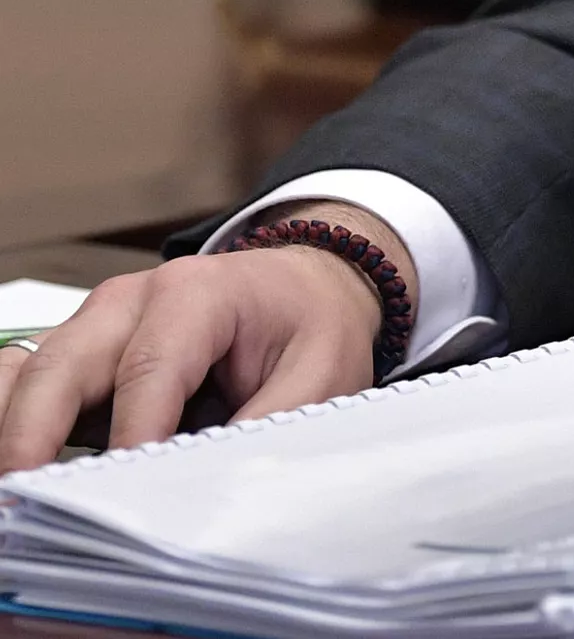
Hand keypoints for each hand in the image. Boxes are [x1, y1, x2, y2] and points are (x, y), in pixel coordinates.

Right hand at [0, 204, 414, 472]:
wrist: (305, 286)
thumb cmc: (310, 323)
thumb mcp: (322, 372)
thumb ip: (270, 425)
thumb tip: (216, 488)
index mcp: (197, 293)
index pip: (146, 371)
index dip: (129, 439)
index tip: (118, 503)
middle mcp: (132, 301)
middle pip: (59, 367)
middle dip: (30, 438)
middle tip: (24, 507)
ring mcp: (97, 326)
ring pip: (26, 374)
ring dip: (13, 433)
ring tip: (18, 500)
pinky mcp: (82, 355)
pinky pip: (26, 384)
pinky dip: (12, 425)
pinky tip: (22, 476)